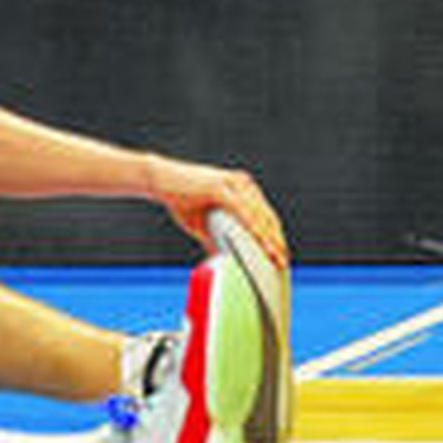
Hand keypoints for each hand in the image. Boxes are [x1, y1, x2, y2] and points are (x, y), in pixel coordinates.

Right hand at [153, 158, 289, 267]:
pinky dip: (252, 229)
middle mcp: (243, 184)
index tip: (280, 255)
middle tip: (283, 262)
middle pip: (267, 216)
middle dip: (277, 241)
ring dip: (269, 238)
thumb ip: (213, 239)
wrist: (158, 180)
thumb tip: (221, 259)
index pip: (265, 216)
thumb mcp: (200, 224)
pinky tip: (259, 244)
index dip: (275, 237)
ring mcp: (233, 183)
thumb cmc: (179, 199)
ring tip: (275, 257)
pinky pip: (243, 212)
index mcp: (242, 189)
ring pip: (259, 215)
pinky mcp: (221, 187)